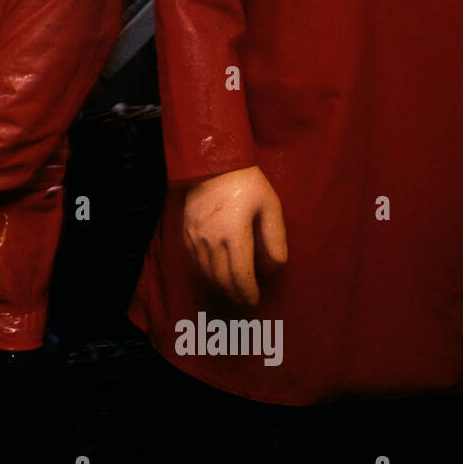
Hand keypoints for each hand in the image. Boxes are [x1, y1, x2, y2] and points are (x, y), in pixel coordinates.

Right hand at [183, 165, 287, 305]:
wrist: (212, 163)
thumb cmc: (246, 183)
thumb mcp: (270, 206)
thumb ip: (275, 237)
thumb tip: (276, 265)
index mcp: (235, 234)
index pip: (240, 274)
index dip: (248, 291)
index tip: (254, 299)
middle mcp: (212, 239)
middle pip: (222, 278)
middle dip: (234, 293)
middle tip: (243, 300)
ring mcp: (196, 236)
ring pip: (206, 272)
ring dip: (219, 286)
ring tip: (230, 292)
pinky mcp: (186, 232)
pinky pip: (194, 261)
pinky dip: (204, 273)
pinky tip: (213, 275)